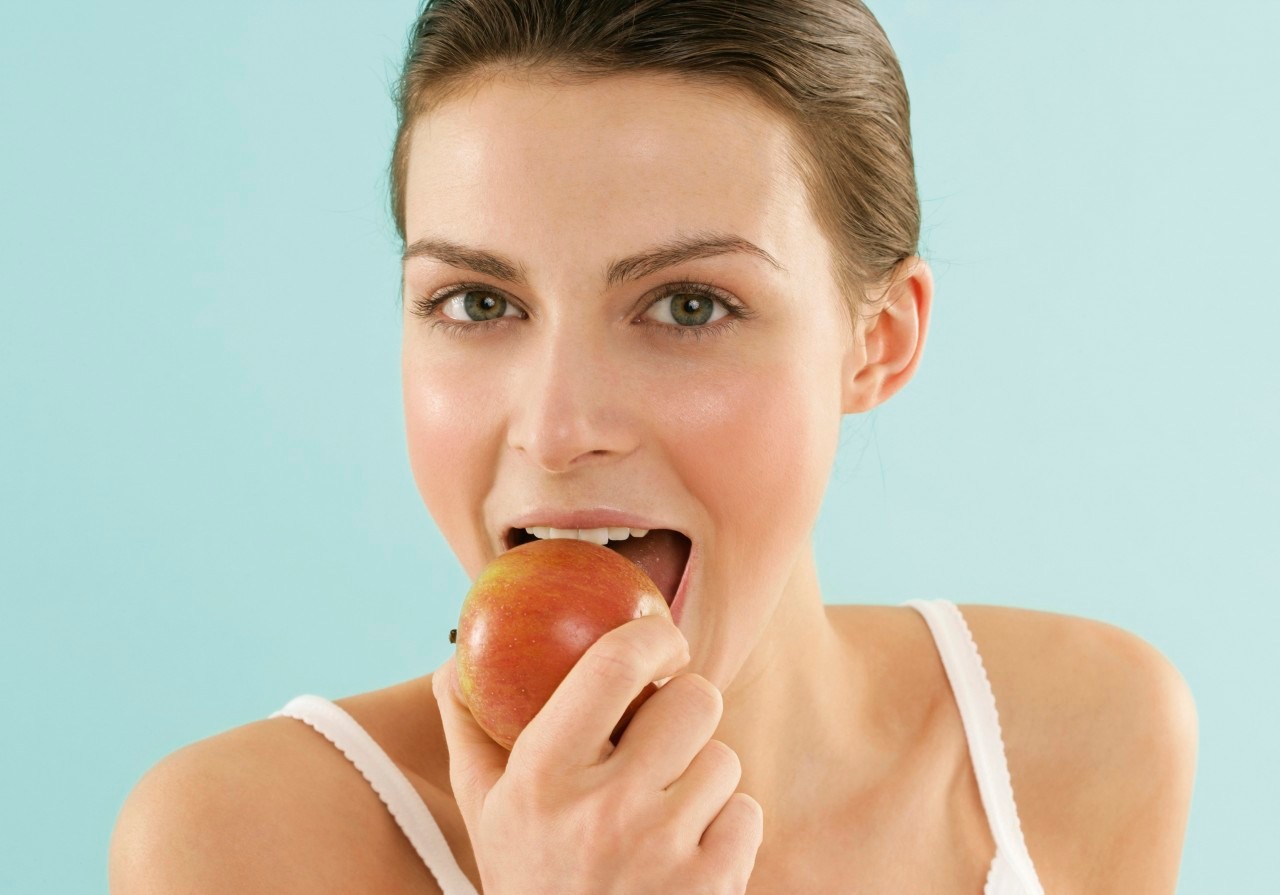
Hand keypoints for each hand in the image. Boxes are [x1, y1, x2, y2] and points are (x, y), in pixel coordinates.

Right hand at [433, 613, 764, 893]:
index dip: (652, 636)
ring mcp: (662, 850)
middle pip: (694, 700)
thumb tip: (452, 663)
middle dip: (685, 708)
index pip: (613, 666)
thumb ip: (470, 733)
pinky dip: (726, 826)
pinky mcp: (712, 885)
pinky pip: (746, 811)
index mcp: (543, 777)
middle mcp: (605, 809)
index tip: (661, 640)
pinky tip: (687, 851)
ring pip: (724, 757)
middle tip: (666, 730)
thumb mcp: (485, 815)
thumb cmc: (531, 882)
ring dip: (703, 774)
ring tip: (665, 808)